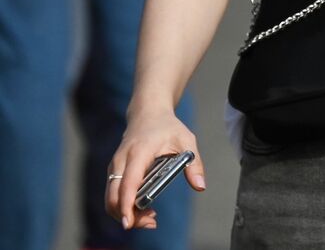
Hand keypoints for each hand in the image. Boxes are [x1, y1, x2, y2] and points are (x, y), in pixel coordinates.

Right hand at [107, 110, 204, 230]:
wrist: (147, 114)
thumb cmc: (168, 127)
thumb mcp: (187, 140)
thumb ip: (194, 163)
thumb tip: (200, 186)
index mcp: (138, 153)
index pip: (128, 183)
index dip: (126, 204)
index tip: (129, 222)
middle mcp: (121, 161)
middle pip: (114, 197)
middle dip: (127, 215)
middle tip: (151, 222)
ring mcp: (115, 167)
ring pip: (111, 198)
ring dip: (126, 213)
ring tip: (150, 218)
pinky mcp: (115, 171)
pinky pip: (113, 194)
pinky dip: (124, 206)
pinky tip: (143, 208)